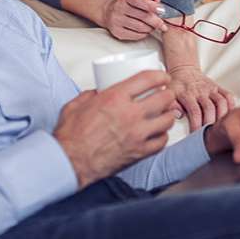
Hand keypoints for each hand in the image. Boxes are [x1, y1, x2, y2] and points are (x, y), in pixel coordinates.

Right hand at [53, 70, 175, 188]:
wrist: (70, 162)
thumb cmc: (71, 136)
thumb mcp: (76, 105)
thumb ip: (90, 95)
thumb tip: (98, 92)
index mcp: (115, 98)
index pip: (147, 79)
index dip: (160, 76)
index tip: (163, 77)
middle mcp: (130, 114)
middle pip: (163, 98)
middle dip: (168, 93)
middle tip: (166, 93)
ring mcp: (137, 134)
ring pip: (167, 120)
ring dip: (168, 114)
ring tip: (165, 113)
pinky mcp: (139, 152)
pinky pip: (162, 141)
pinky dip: (163, 136)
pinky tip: (158, 133)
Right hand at [101, 0, 168, 40]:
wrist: (108, 12)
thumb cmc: (126, 4)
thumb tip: (157, 0)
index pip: (139, 1)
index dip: (152, 6)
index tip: (162, 10)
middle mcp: (119, 7)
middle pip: (143, 16)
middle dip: (156, 21)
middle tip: (162, 24)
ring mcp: (117, 21)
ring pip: (141, 27)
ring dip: (151, 28)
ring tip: (153, 26)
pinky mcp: (117, 32)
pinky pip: (136, 35)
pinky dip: (144, 34)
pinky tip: (145, 30)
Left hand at [168, 66, 234, 131]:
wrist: (184, 70)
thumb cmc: (176, 86)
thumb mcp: (169, 94)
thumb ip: (172, 105)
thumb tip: (178, 115)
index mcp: (187, 94)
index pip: (194, 112)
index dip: (196, 126)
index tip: (195, 136)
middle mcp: (200, 91)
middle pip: (209, 109)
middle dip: (210, 124)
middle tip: (208, 136)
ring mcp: (211, 88)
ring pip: (221, 103)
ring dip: (222, 117)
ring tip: (219, 129)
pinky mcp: (218, 87)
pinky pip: (229, 96)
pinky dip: (231, 107)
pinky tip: (228, 118)